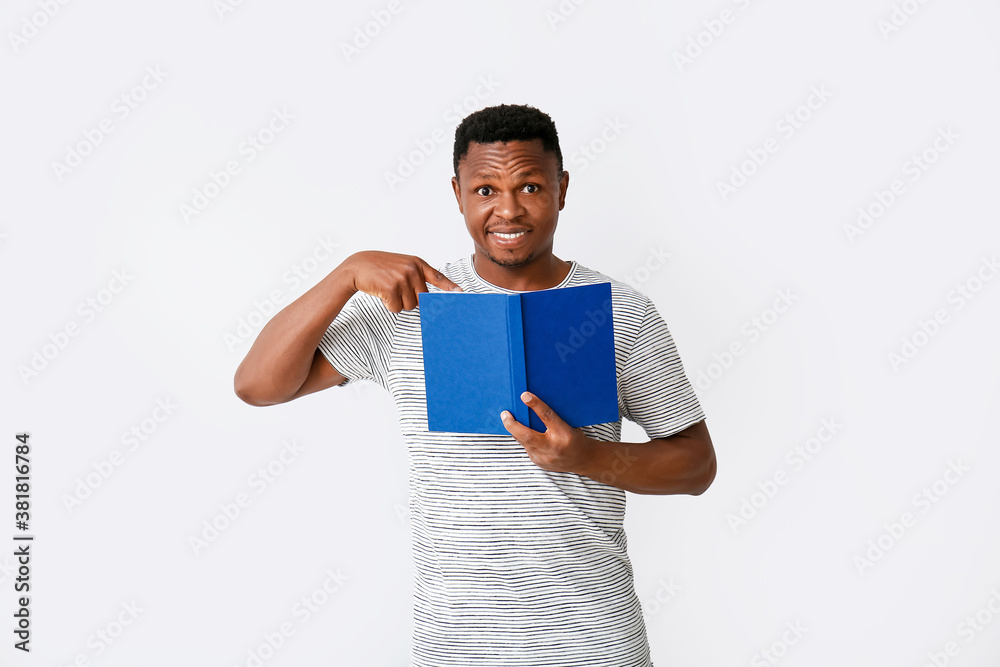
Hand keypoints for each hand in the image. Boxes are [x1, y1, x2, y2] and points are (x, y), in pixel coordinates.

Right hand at [341, 250, 462, 311]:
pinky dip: (389, 305)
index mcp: (417, 263)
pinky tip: (381, 292)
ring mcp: (402, 278)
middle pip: (422, 299)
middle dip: (409, 298)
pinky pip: (397, 308)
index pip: (437, 277)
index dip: (450, 287)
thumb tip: (426, 299)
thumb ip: (415, 277)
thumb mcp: (401, 266)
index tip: (462, 293)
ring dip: (398, 302)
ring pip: (410, 305)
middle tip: (395, 287)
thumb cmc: (380, 268)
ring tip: (387, 288)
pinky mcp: (391, 288)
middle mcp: (412, 270)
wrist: (357, 266)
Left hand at [501, 391, 595, 473]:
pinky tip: (519, 431)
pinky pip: (526, 447)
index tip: (524, 395)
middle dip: (512, 424)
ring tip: (509, 419)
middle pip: (527, 435)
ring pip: (523, 441)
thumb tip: (532, 402)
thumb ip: (552, 416)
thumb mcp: (569, 424)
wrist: (583, 460)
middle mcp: (553, 447)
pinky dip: (522, 438)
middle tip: (505, 414)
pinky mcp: (538, 462)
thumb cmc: (575, 437)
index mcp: (564, 433)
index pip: (547, 417)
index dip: (535, 405)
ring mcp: (545, 458)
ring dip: (515, 430)